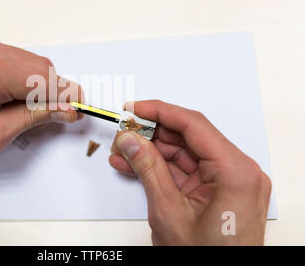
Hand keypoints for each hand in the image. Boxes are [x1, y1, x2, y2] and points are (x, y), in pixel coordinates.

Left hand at [0, 32, 82, 166]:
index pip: (45, 80)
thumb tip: (64, 109)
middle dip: (54, 91)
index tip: (80, 107)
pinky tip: (15, 97)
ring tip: (26, 110)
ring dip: (38, 84)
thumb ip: (33, 118)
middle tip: (58, 114)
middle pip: (41, 67)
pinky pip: (15, 58)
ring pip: (30, 61)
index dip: (68, 95)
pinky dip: (23, 77)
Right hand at [109, 100, 270, 244]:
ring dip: (152, 152)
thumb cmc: (207, 261)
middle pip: (188, 137)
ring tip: (123, 151)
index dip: (159, 112)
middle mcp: (237, 172)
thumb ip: (148, 169)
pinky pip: (186, 171)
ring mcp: (228, 183)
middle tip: (124, 132)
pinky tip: (135, 165)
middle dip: (151, 134)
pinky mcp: (218, 192)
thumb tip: (131, 140)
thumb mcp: (169, 211)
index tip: (134, 109)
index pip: (193, 125)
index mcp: (235, 172)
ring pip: (184, 154)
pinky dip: (161, 168)